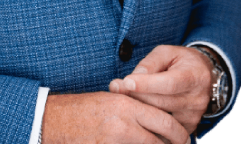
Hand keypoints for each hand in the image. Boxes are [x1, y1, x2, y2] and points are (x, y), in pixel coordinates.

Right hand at [41, 90, 189, 143]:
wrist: (56, 120)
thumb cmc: (82, 109)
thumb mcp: (110, 101)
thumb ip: (133, 109)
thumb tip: (155, 121)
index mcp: (126, 105)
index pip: (164, 121)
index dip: (179, 133)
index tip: (184, 138)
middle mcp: (125, 124)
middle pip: (162, 140)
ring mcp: (116, 141)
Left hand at [109, 45, 212, 135]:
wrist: (203, 75)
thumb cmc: (180, 61)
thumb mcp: (166, 52)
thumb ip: (150, 63)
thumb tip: (134, 78)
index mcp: (194, 76)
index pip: (168, 84)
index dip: (146, 84)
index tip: (126, 82)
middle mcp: (196, 99)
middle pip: (161, 102)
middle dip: (136, 95)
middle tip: (115, 87)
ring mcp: (193, 116)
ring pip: (160, 116)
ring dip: (138, 107)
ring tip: (120, 97)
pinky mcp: (188, 127)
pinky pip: (163, 127)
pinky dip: (147, 119)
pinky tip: (134, 110)